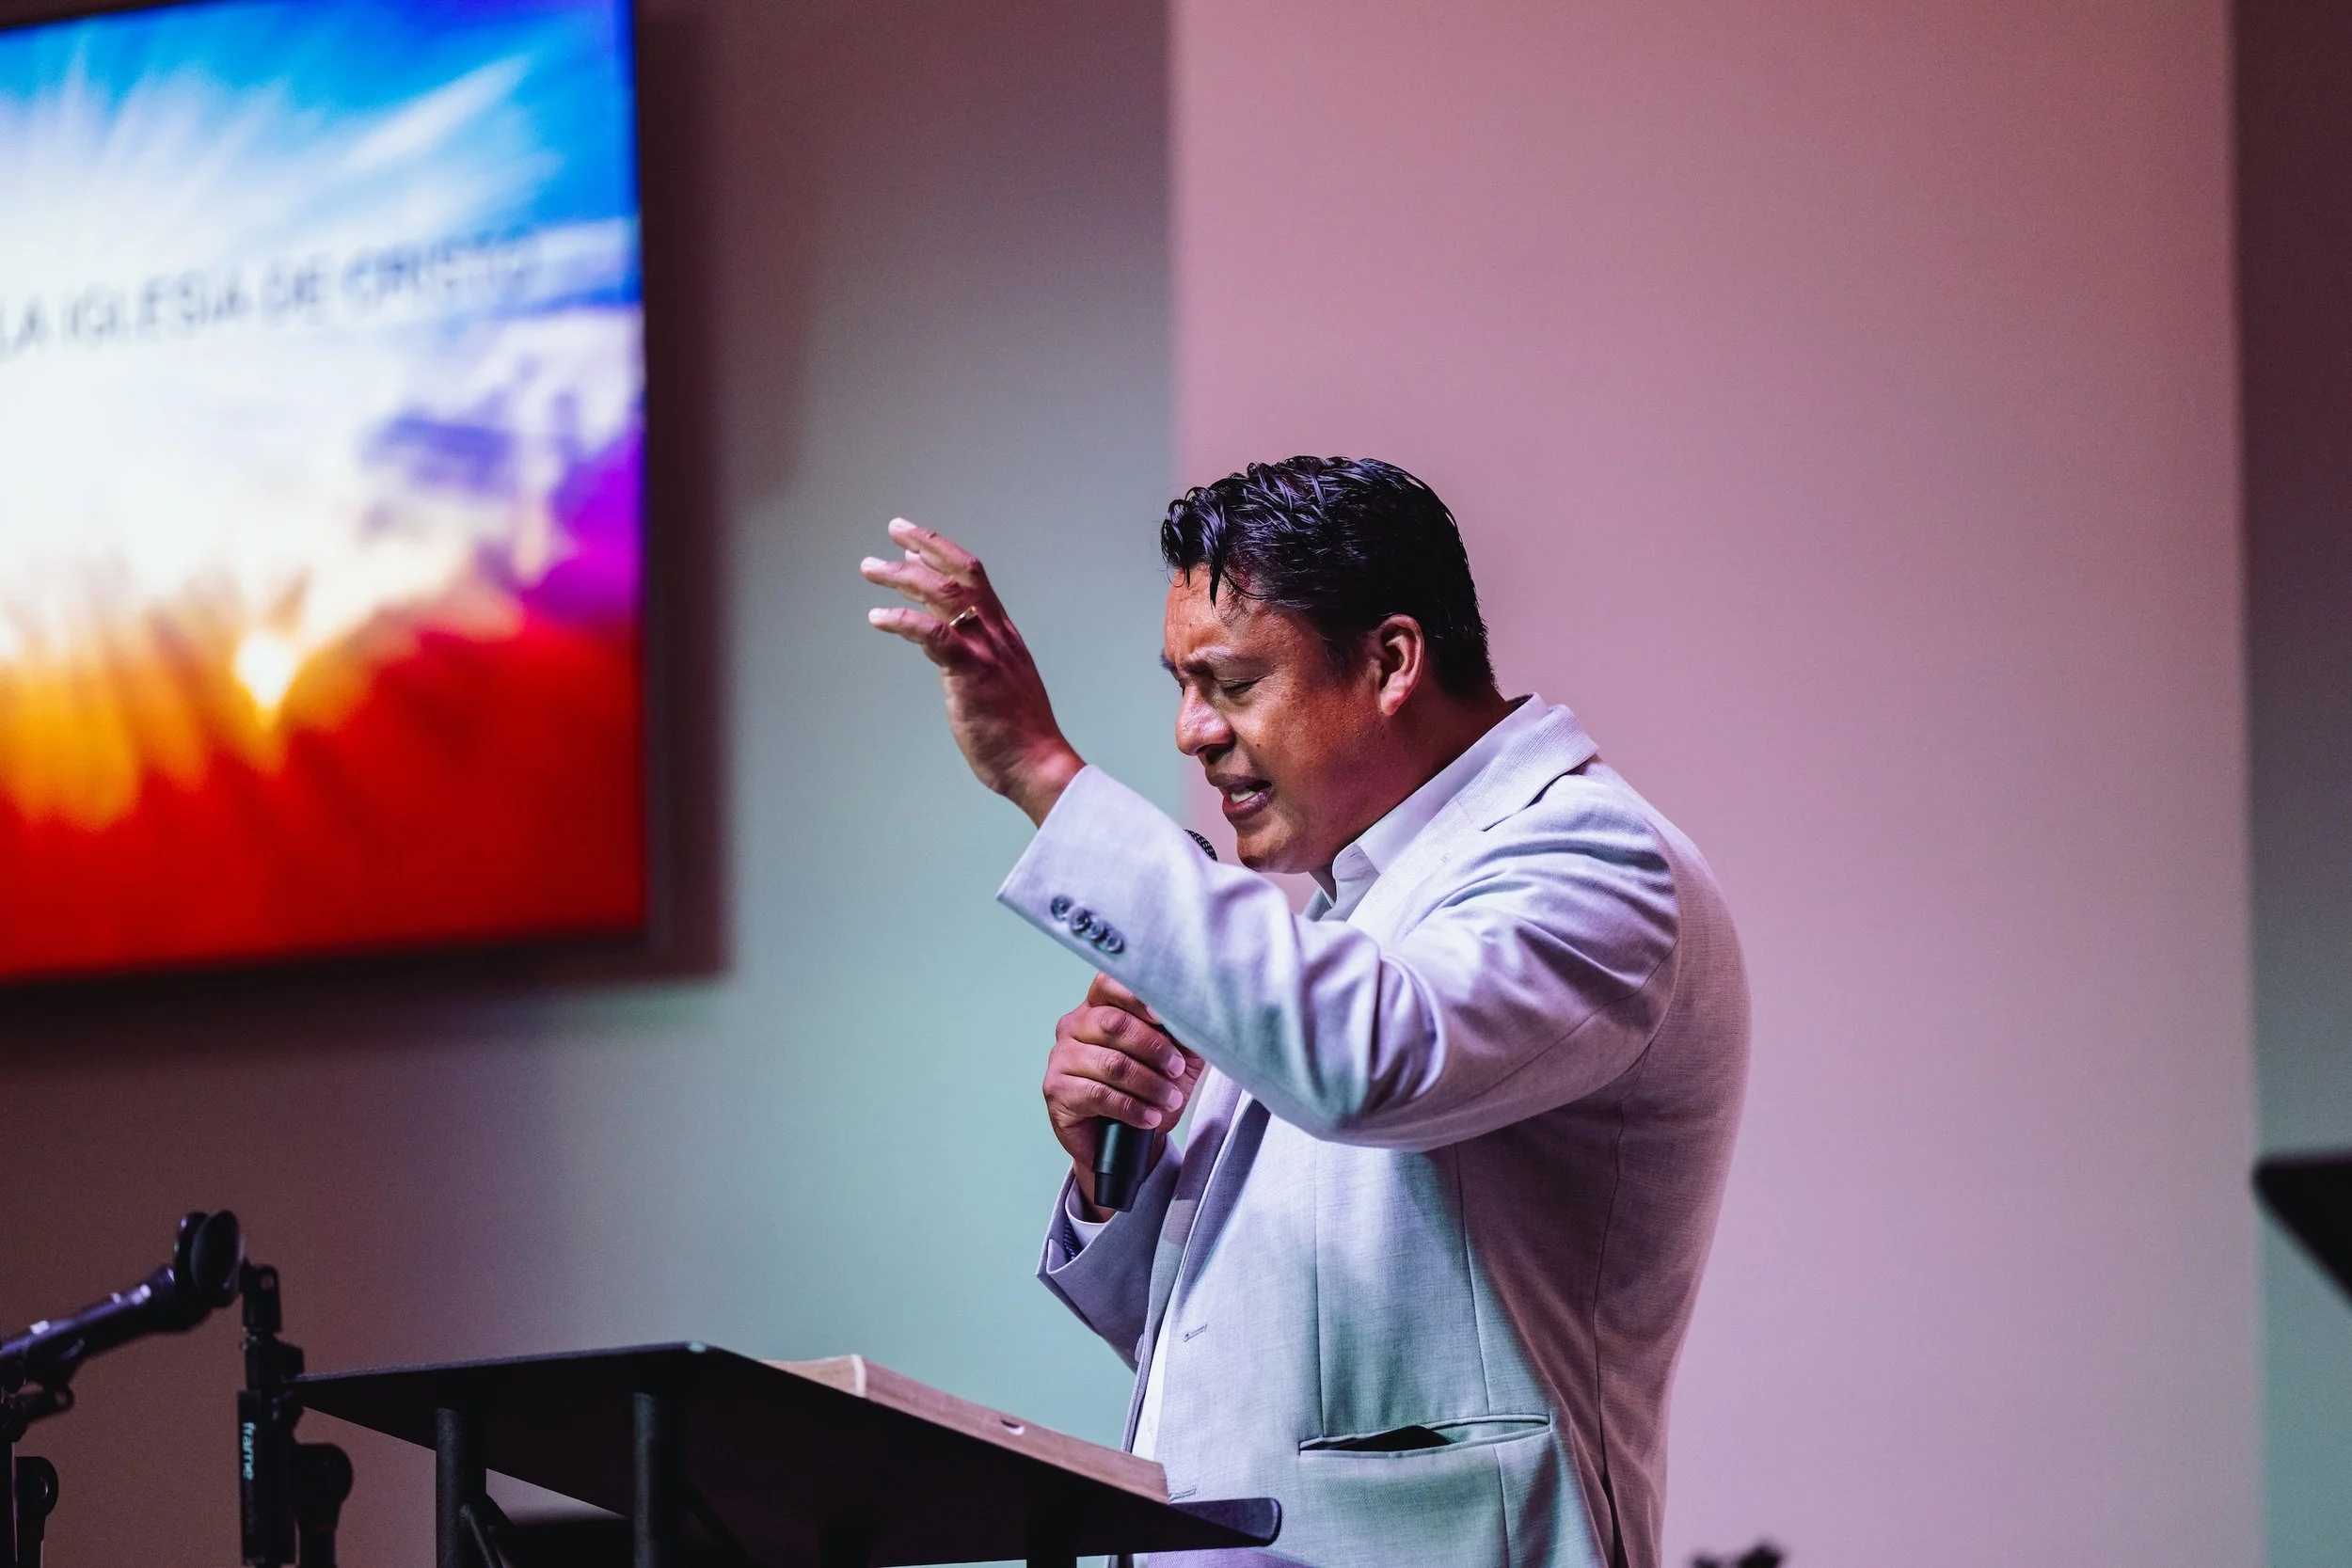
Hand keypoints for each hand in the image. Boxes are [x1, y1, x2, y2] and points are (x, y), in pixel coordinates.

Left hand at [863, 518, 1083, 824]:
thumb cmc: (1017, 733)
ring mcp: (985, 652)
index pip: (974, 578)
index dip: (943, 553)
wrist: (1038, 763)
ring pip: (944, 596)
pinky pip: (933, 635)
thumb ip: (976, 657)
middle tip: (893, 530)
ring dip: (903, 577)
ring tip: (871, 568)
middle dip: (924, 546)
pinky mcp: (971, 674)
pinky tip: (878, 616)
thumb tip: (945, 641)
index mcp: (1004, 634)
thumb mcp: (1000, 682)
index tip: (914, 542)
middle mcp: (997, 634)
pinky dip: (902, 620)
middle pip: (960, 573)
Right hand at [1045, 973, 1205, 1215]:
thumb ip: (1182, 1030)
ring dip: (1149, 1084)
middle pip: (1113, 1023)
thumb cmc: (1148, 1090)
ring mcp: (1062, 1058)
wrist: (1126, 1142)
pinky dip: (1132, 1108)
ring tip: (1170, 1099)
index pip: (1108, 984)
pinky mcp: (1057, 1091)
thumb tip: (1197, 1011)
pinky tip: (1149, 1116)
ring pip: (1111, 1063)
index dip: (1136, 997)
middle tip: (1177, 1069)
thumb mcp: (1176, 1056)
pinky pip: (1099, 1095)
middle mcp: (1074, 1026)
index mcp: (1098, 1007)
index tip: (1163, 1016)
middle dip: (1153, 1047)